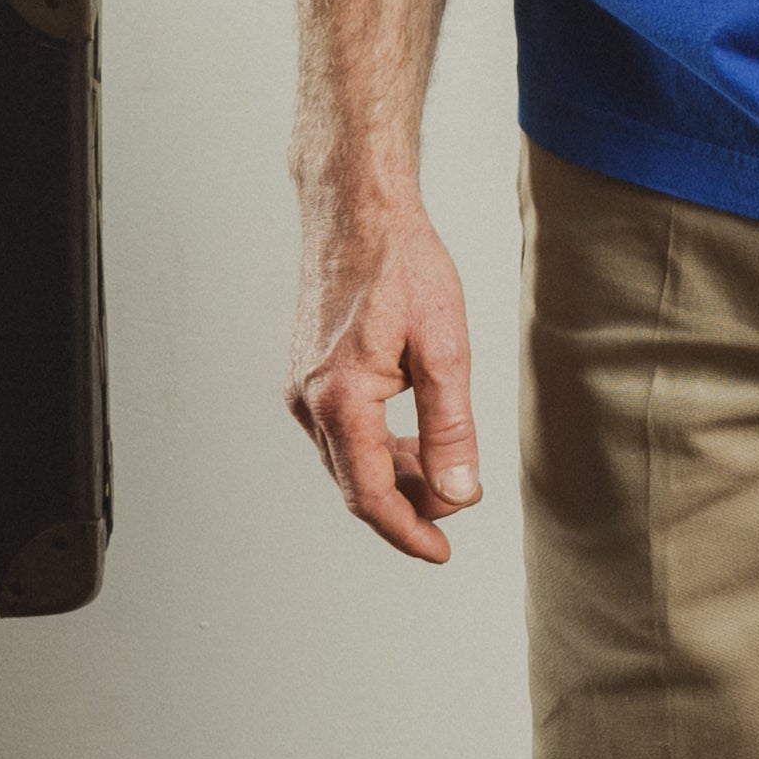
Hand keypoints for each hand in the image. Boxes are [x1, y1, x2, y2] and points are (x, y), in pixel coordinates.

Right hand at [287, 192, 482, 562]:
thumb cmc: (401, 262)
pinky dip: (376, 446)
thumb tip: (458, 493)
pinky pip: (340, 431)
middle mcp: (308, 400)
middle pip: (356, 483)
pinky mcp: (306, 372)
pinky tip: (411, 438)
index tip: (442, 551)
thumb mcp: (443, 345)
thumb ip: (450, 426)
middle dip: (406, 506)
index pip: (371, 495)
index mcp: (339, 398)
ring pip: (347, 458)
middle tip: (454, 508)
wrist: (357, 207)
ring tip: (441, 473)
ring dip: (392, 476)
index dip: (408, 531)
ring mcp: (301, 387)